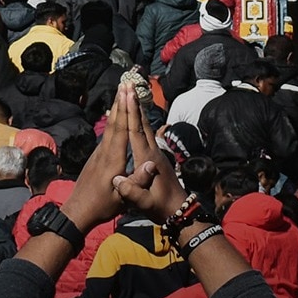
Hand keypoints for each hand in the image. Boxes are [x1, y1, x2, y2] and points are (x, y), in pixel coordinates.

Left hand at [61, 83, 135, 231]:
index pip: (122, 130)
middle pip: (114, 123)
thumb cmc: (102, 206)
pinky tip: (113, 119)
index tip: (128, 92)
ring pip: (109, 128)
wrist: (78, 211)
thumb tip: (152, 163)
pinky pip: (106, 135)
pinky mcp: (96, 158)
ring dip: (115, 110)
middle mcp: (104, 152)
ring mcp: (98, 154)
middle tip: (124, 84)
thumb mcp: (123, 197)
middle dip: (120, 103)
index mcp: (113, 159)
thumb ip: (138, 180)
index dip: (126, 110)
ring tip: (120, 94)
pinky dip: (112, 122)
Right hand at [110, 85, 187, 223]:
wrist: (180, 212)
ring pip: (145, 128)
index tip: (126, 95)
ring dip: (138, 111)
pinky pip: (146, 135)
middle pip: (141, 124)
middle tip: (129, 86)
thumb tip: (117, 179)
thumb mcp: (144, 204)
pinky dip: (140, 123)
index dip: (130, 113)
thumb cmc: (160, 208)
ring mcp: (156, 154)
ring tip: (132, 96)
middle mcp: (152, 152)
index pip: (135, 132)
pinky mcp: (157, 158)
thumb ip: (133, 192)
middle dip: (134, 105)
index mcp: (147, 160)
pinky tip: (137, 120)